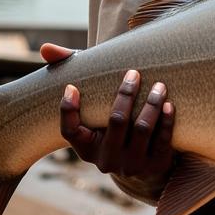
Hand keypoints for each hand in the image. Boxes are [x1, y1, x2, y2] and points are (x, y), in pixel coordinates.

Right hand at [40, 43, 175, 181]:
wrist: (147, 162)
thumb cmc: (115, 123)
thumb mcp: (95, 109)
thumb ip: (73, 75)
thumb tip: (44, 48)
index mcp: (87, 148)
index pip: (70, 132)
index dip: (67, 110)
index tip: (72, 86)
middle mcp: (107, 160)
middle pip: (117, 122)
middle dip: (126, 95)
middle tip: (134, 73)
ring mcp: (132, 165)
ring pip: (143, 129)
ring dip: (151, 104)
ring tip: (159, 85)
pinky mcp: (156, 167)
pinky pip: (162, 141)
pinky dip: (166, 121)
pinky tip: (170, 105)